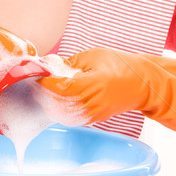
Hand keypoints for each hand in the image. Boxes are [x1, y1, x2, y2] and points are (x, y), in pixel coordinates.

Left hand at [37, 47, 175, 135]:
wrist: (142, 85)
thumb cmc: (122, 66)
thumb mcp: (94, 56)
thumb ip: (70, 62)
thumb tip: (49, 65)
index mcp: (91, 85)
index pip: (58, 87)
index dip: (44, 80)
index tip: (35, 71)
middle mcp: (90, 103)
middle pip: (55, 102)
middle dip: (42, 90)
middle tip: (33, 78)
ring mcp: (91, 114)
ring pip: (59, 112)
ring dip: (47, 100)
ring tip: (41, 87)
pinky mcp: (91, 119)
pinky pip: (68, 116)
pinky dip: (57, 107)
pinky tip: (53, 96)